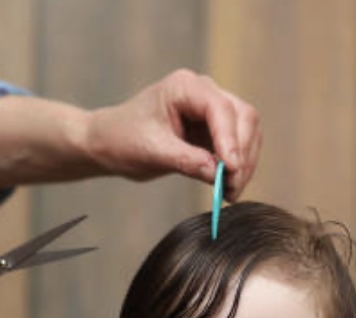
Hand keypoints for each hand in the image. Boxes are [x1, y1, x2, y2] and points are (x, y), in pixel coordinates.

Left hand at [86, 69, 261, 200]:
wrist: (109, 143)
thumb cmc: (123, 138)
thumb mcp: (152, 152)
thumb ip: (186, 161)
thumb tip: (219, 174)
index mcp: (185, 87)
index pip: (220, 109)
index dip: (231, 140)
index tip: (231, 170)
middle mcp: (203, 93)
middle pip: (243, 117)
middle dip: (242, 154)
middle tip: (232, 187)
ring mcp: (211, 111)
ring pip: (246, 132)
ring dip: (244, 163)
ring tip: (229, 191)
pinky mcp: (214, 131)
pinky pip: (237, 147)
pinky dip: (237, 167)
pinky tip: (227, 188)